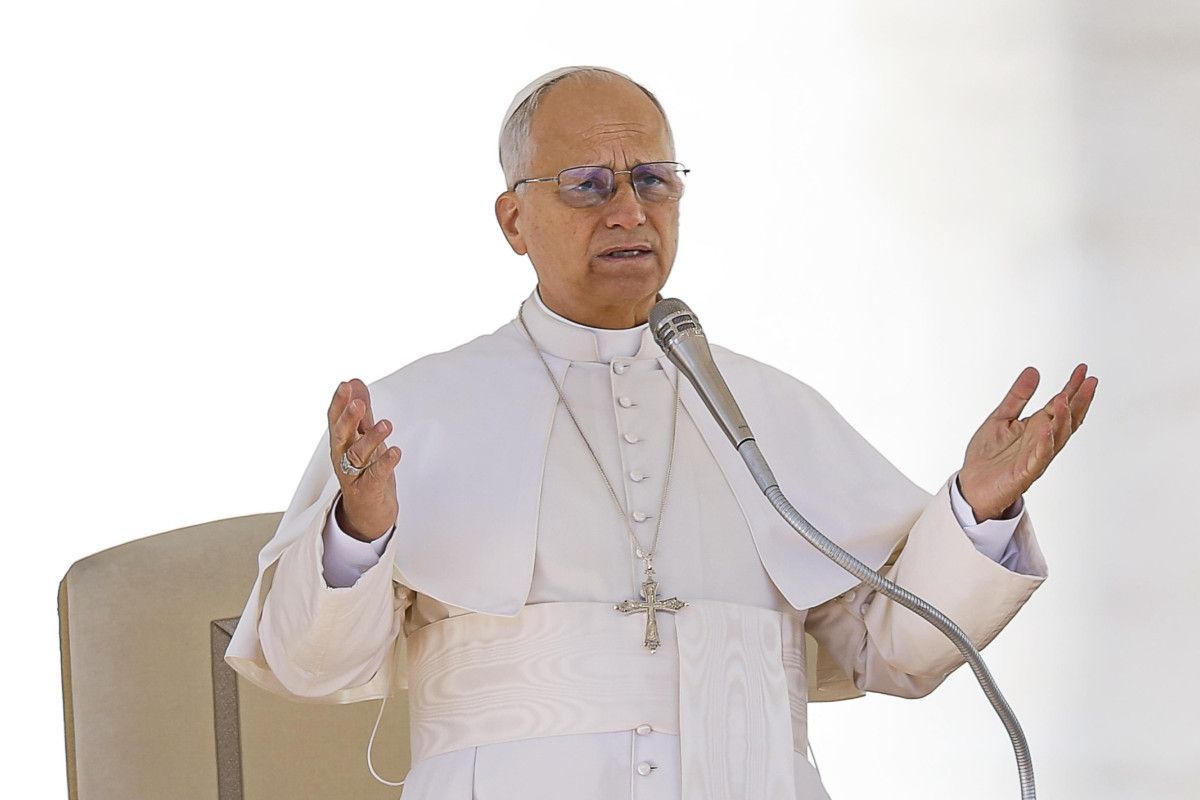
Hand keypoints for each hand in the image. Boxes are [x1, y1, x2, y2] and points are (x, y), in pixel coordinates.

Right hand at [326, 378, 401, 540]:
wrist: (368, 512)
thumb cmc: (364, 470)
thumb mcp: (362, 438)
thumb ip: (361, 412)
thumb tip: (355, 382)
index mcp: (341, 443)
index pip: (335, 420)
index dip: (339, 403)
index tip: (346, 385)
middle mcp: (343, 457)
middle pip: (342, 436)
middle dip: (349, 419)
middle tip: (359, 403)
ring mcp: (354, 475)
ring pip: (358, 455)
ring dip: (371, 438)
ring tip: (386, 424)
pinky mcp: (368, 490)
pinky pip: (375, 475)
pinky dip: (385, 463)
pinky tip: (395, 451)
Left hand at [958, 364, 1097, 520]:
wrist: (971, 486)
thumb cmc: (987, 455)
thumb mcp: (1000, 418)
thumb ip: (1017, 397)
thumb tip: (1034, 370)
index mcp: (1036, 428)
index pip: (1060, 406)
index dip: (1072, 388)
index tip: (1083, 369)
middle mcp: (1041, 442)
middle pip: (1067, 420)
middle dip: (1079, 401)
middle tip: (1089, 382)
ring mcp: (1035, 458)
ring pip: (1057, 438)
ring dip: (1062, 419)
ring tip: (1064, 398)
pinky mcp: (1024, 473)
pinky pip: (1038, 458)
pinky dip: (1044, 443)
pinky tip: (1046, 428)